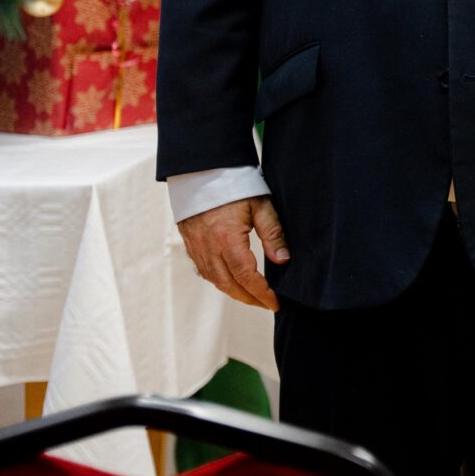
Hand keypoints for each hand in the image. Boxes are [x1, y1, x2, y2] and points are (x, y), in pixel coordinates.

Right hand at [177, 195, 288, 310]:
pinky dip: (220, 281)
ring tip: (254, 297)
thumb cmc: (235, 185)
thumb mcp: (261, 205)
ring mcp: (197, 248)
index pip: (246, 276)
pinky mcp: (191, 244)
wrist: (202, 171)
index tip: (275, 302)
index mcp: (227, 239)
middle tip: (267, 304)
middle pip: (229, 284)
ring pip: (215, 280)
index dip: (261, 293)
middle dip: (249, 298)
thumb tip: (283, 261)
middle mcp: (209, 248)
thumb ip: (273, 233)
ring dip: (235, 292)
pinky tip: (233, 282)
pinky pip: (205, 271)